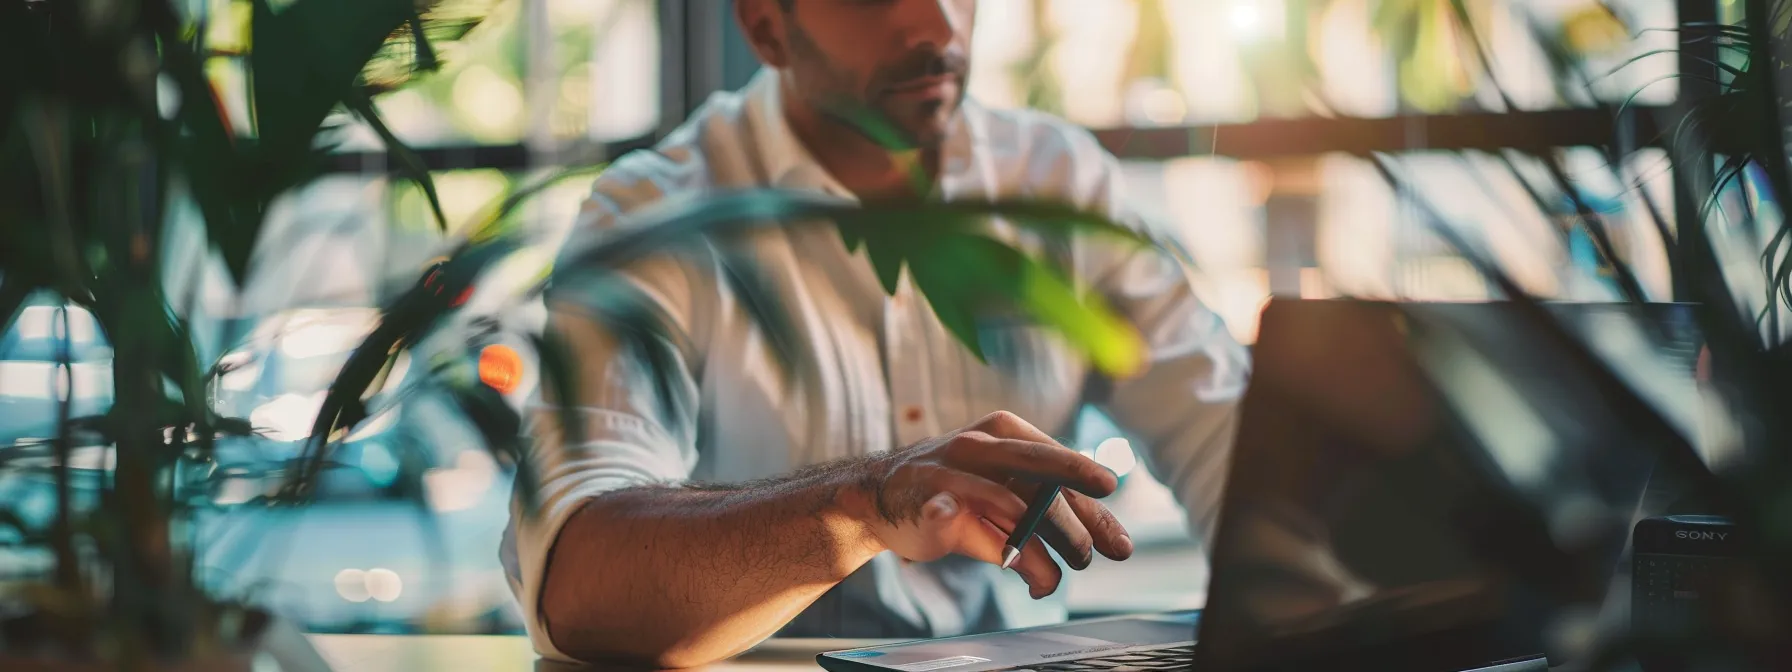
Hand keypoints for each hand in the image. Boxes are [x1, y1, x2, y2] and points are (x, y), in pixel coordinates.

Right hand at [845, 411, 1133, 598]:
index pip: (1063, 470)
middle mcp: (980, 444)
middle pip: (1041, 478)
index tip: (1120, 545)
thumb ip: (1050, 515)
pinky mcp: (925, 499)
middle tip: (1088, 559)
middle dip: (1073, 520)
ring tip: (1044, 581)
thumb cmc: (956, 490)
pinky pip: (947, 511)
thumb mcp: (1005, 495)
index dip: (1094, 510)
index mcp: (1007, 432)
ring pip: (1006, 504)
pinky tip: (982, 541)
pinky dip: (953, 517)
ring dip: (1034, 550)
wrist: (880, 495)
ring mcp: (951, 469)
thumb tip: (1108, 548)